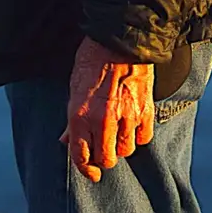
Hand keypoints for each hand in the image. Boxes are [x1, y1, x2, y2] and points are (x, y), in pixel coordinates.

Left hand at [61, 36, 154, 181]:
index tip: (91, 174)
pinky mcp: (145, 109)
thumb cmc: (92, 61)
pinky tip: (133, 127)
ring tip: (117, 136)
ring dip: (121, 147)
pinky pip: (144, 137)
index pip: (82, 157)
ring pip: (126, 151)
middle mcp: (103, 120)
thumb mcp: (73, 89)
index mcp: (80, 116)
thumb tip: (66, 140)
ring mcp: (126, 116)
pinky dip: (138, 136)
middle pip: (107, 159)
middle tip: (103, 150)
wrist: (119, 39)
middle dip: (104, 158)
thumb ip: (71, 119)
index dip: (86, 170)